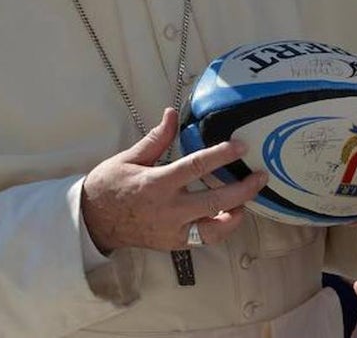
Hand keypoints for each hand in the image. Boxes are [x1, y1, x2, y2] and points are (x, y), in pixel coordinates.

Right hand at [81, 108, 266, 253]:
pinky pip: (204, 239)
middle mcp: (169, 210)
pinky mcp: (174, 244)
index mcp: (157, 184)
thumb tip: (172, 113)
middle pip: (216, 201)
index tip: (241, 146)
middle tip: (261, 176)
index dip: (222, 155)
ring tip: (249, 200)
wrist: (95, 221)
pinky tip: (230, 215)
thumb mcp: (130, 157)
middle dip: (243, 189)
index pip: (197, 167)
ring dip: (236, 214)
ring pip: (215, 228)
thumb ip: (157, 138)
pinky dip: (221, 228)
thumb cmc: (111, 185)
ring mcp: (173, 231)